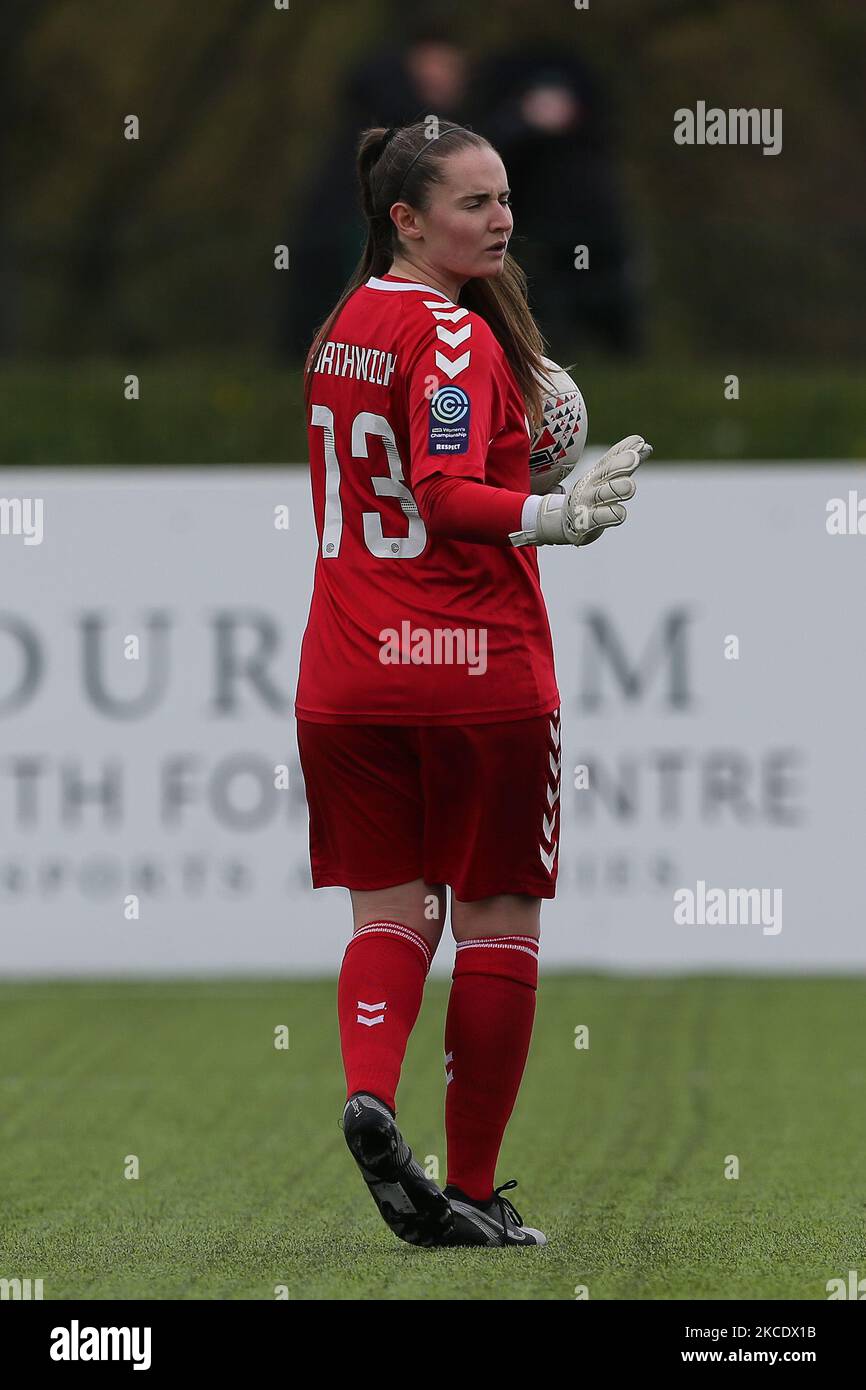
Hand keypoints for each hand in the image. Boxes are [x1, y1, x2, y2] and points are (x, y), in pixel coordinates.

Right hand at [533, 436, 650, 545]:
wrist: (569, 522)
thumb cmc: (592, 496)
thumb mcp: (606, 478)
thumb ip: (626, 463)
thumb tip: (646, 446)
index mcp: (598, 473)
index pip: (611, 457)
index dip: (624, 449)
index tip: (639, 441)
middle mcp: (592, 485)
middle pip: (606, 472)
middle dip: (620, 464)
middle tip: (634, 458)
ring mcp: (588, 503)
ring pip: (603, 494)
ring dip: (617, 489)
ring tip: (630, 486)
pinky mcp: (587, 523)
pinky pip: (599, 518)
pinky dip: (610, 515)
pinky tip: (620, 513)